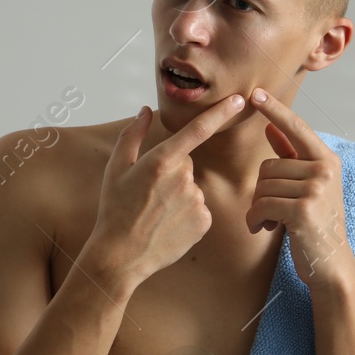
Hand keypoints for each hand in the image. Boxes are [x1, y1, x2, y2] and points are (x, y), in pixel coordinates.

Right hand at [84, 94, 246, 289]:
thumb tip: (144, 111)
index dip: (220, 112)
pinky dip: (186, 215)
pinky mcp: (204, 221)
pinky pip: (199, 209)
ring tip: (155, 214)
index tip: (239, 100)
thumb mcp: (116, 169)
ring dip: (178, 196)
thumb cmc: (115, 210)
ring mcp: (196, 201)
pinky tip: (167, 225)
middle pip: (186, 164)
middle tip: (148, 194)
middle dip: (171, 173)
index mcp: (161, 161)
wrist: (121, 255)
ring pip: (192, 188)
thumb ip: (132, 135)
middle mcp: (183, 178)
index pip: (198, 130)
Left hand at [245, 87, 352, 287]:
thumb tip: (270, 128)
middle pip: (267, 166)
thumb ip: (290, 157)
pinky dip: (255, 219)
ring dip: (258, 208)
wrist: (330, 264)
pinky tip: (264, 229)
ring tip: (272, 221)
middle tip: (272, 210)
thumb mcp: (308, 187)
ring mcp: (316, 189)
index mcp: (327, 160)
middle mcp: (324, 170)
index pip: (297, 128)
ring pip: (262, 186)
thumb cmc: (317, 224)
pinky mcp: (303, 210)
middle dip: (262, 191)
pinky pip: (262, 205)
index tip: (256, 93)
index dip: (275, 110)